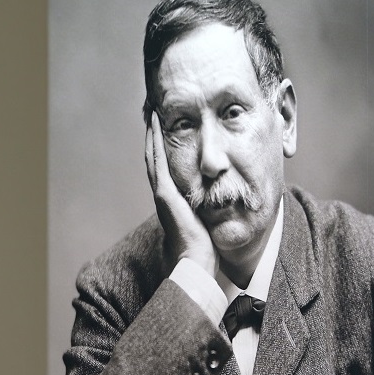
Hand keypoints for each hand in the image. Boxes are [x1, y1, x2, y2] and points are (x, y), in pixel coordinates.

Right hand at [145, 113, 216, 274]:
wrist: (196, 260)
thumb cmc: (204, 246)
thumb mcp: (207, 218)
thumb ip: (208, 206)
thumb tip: (222, 198)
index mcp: (173, 200)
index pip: (164, 168)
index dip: (162, 148)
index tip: (166, 130)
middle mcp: (163, 193)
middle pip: (154, 158)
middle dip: (153, 137)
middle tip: (154, 115)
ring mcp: (161, 192)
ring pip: (152, 156)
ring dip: (151, 134)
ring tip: (152, 114)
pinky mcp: (164, 193)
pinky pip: (157, 160)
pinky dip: (154, 141)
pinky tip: (155, 124)